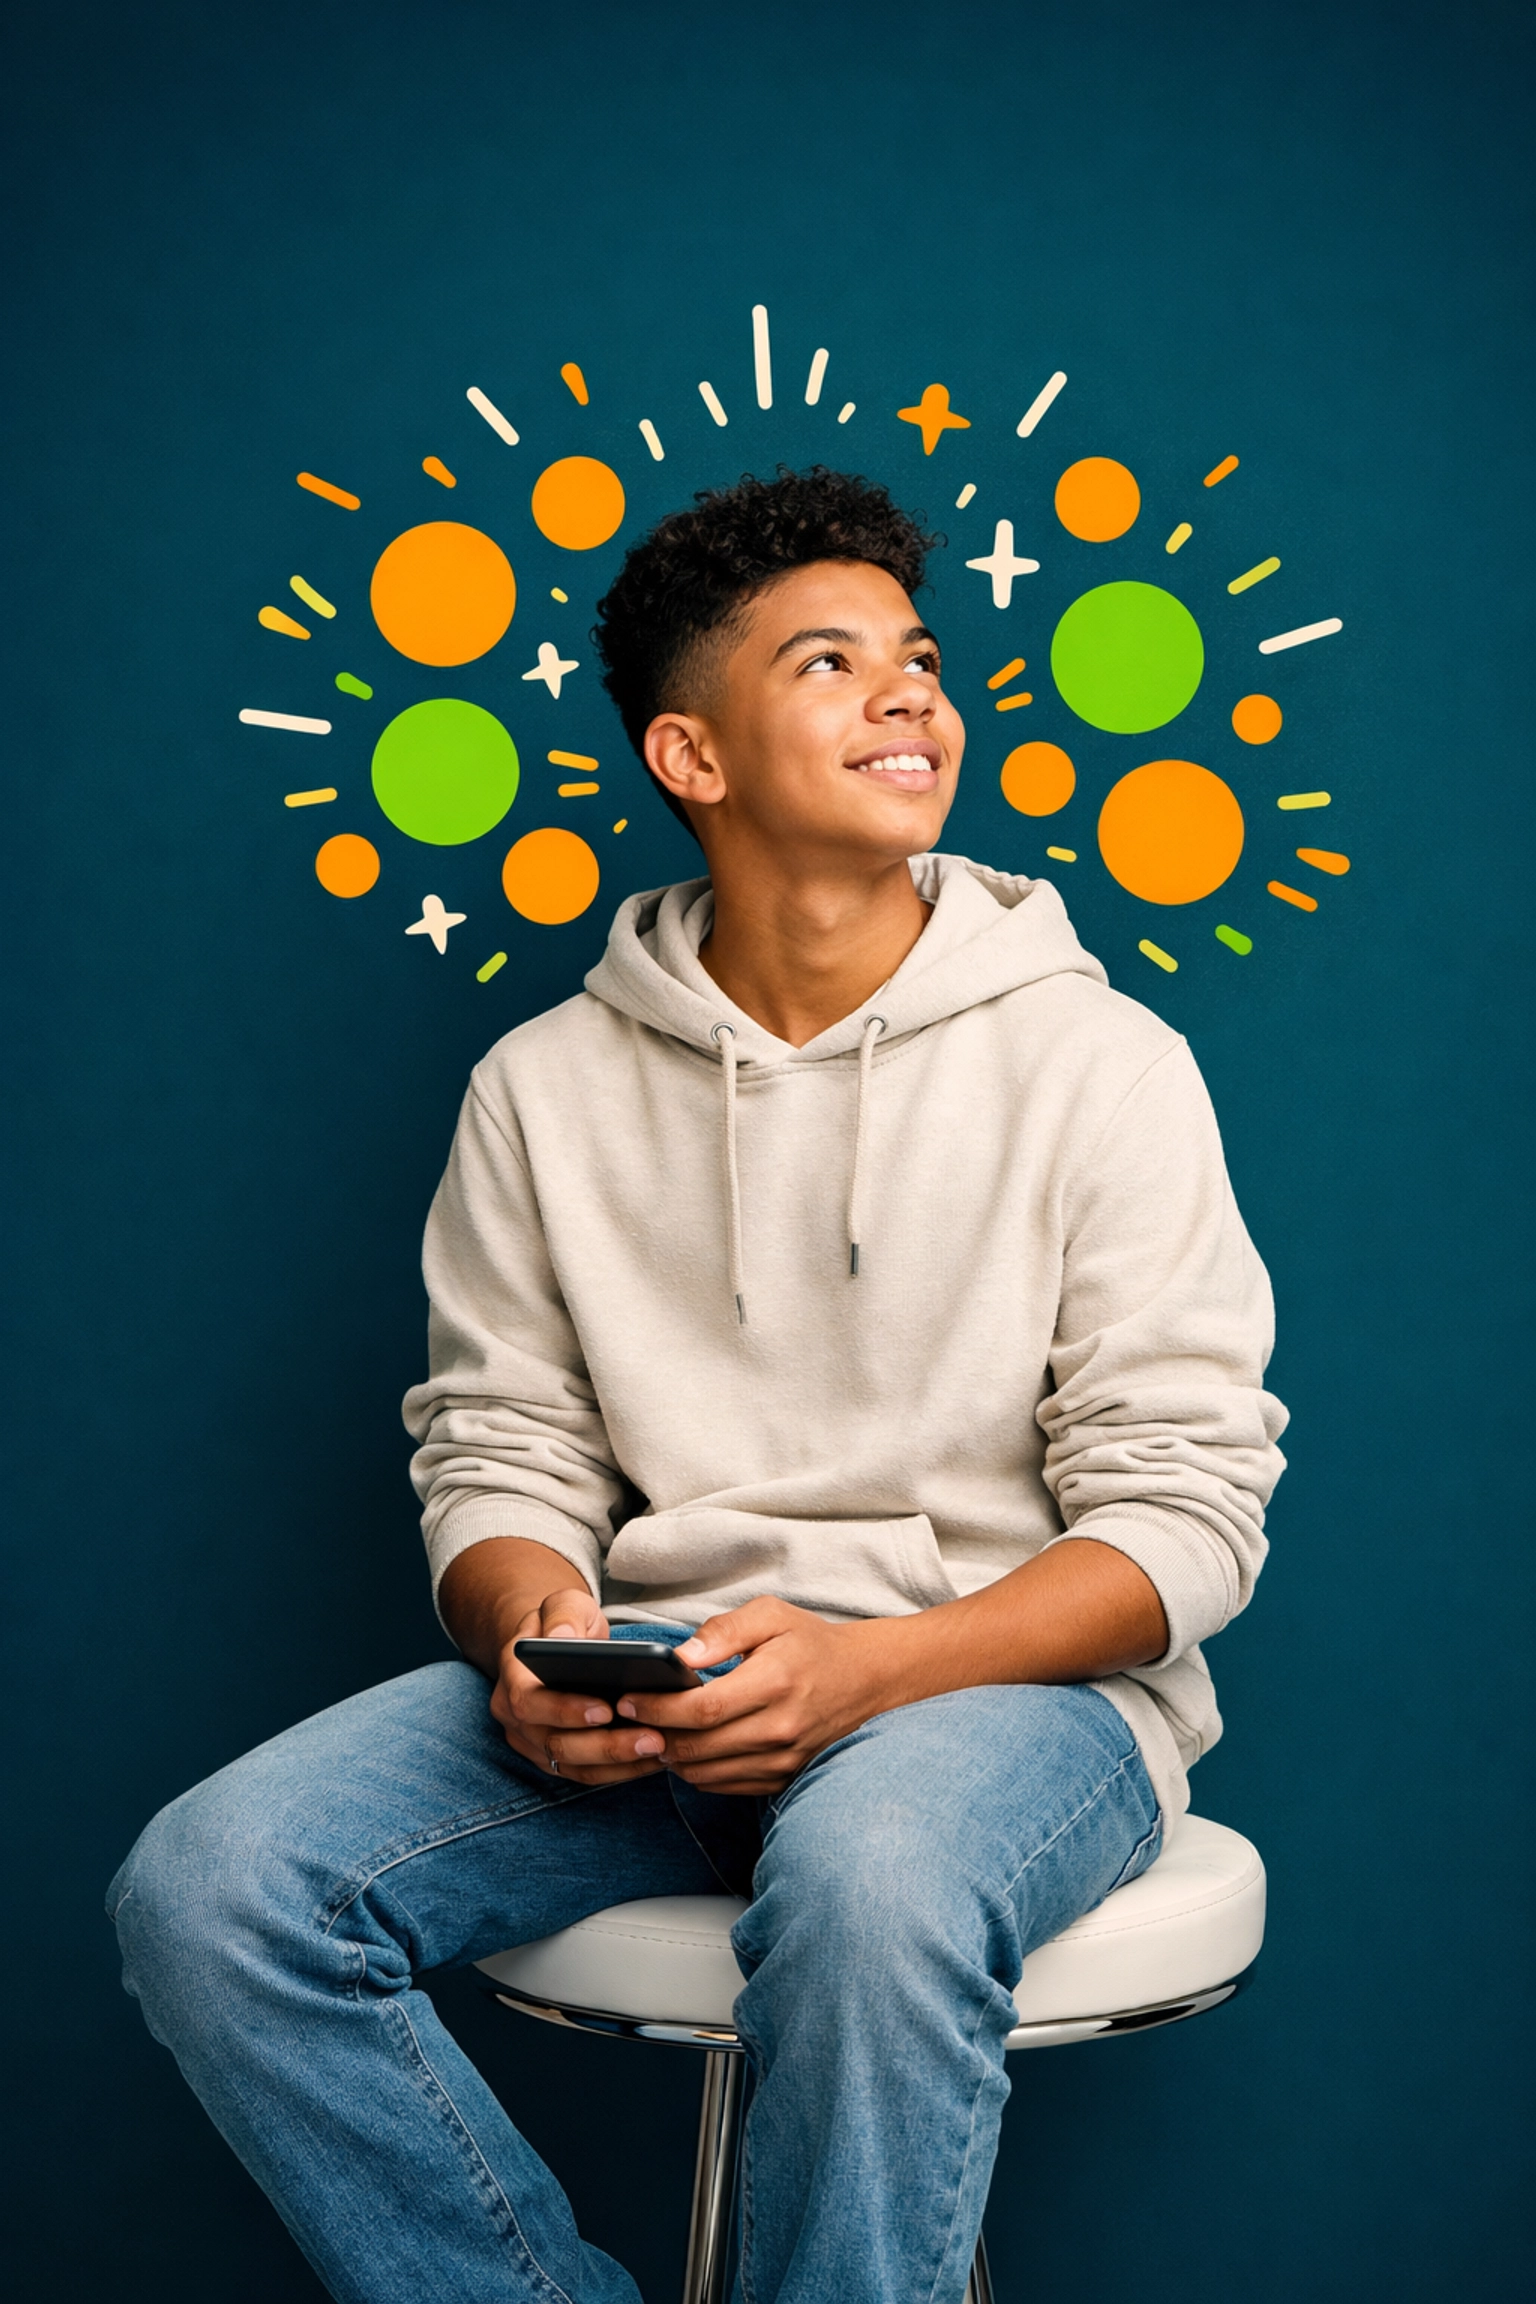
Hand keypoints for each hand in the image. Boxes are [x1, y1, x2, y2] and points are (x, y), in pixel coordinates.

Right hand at [490, 1587, 670, 1785]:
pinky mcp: (554, 1760)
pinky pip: (586, 1774)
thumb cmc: (563, 1623)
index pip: (529, 1703)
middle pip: (555, 1743)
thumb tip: (562, 1639)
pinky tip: (653, 1759)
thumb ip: (563, 1615)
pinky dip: (620, 1771)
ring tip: (661, 1748)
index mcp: (512, 1679)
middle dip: (606, 1745)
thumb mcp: (564, 1604)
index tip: (607, 1710)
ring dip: (619, 1763)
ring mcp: (533, 1743)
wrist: (554, 1644)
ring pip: (573, 1765)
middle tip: (653, 1738)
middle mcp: (515, 1718)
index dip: (565, 1711)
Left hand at [617, 1597, 888, 1796]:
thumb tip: (682, 1656)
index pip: (702, 1708)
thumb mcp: (772, 1616)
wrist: (865, 1680)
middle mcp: (780, 1727)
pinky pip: (727, 1787)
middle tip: (628, 1720)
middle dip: (655, 1735)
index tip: (628, 1700)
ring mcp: (784, 1759)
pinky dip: (698, 1773)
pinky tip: (686, 1750)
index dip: (658, 1708)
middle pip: (698, 1747)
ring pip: (707, 1773)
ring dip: (672, 1758)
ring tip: (653, 1734)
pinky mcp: (784, 1777)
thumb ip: (724, 1630)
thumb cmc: (811, 1643)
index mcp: (774, 1682)